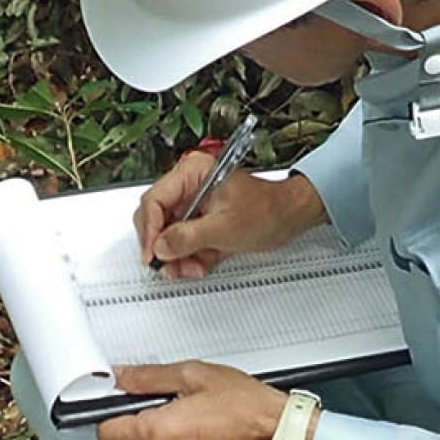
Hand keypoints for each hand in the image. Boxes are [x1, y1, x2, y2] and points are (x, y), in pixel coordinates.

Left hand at [95, 362, 303, 439]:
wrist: (280, 434)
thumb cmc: (246, 405)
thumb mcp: (192, 375)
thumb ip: (148, 377)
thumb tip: (121, 378)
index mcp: (158, 432)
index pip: (106, 431)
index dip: (107, 413)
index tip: (114, 400)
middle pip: (134, 436)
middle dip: (148, 416)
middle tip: (176, 398)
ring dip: (169, 428)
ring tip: (198, 411)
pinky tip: (206, 425)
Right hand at [135, 145, 328, 279]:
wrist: (290, 217)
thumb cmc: (268, 209)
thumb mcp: (224, 227)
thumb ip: (187, 238)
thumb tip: (161, 247)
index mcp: (194, 172)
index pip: (154, 200)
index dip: (149, 230)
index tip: (152, 253)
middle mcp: (190, 185)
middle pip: (157, 218)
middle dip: (163, 246)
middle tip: (167, 266)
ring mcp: (194, 203)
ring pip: (168, 234)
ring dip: (176, 256)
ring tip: (189, 268)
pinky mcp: (200, 220)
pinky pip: (183, 241)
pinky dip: (188, 256)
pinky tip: (199, 264)